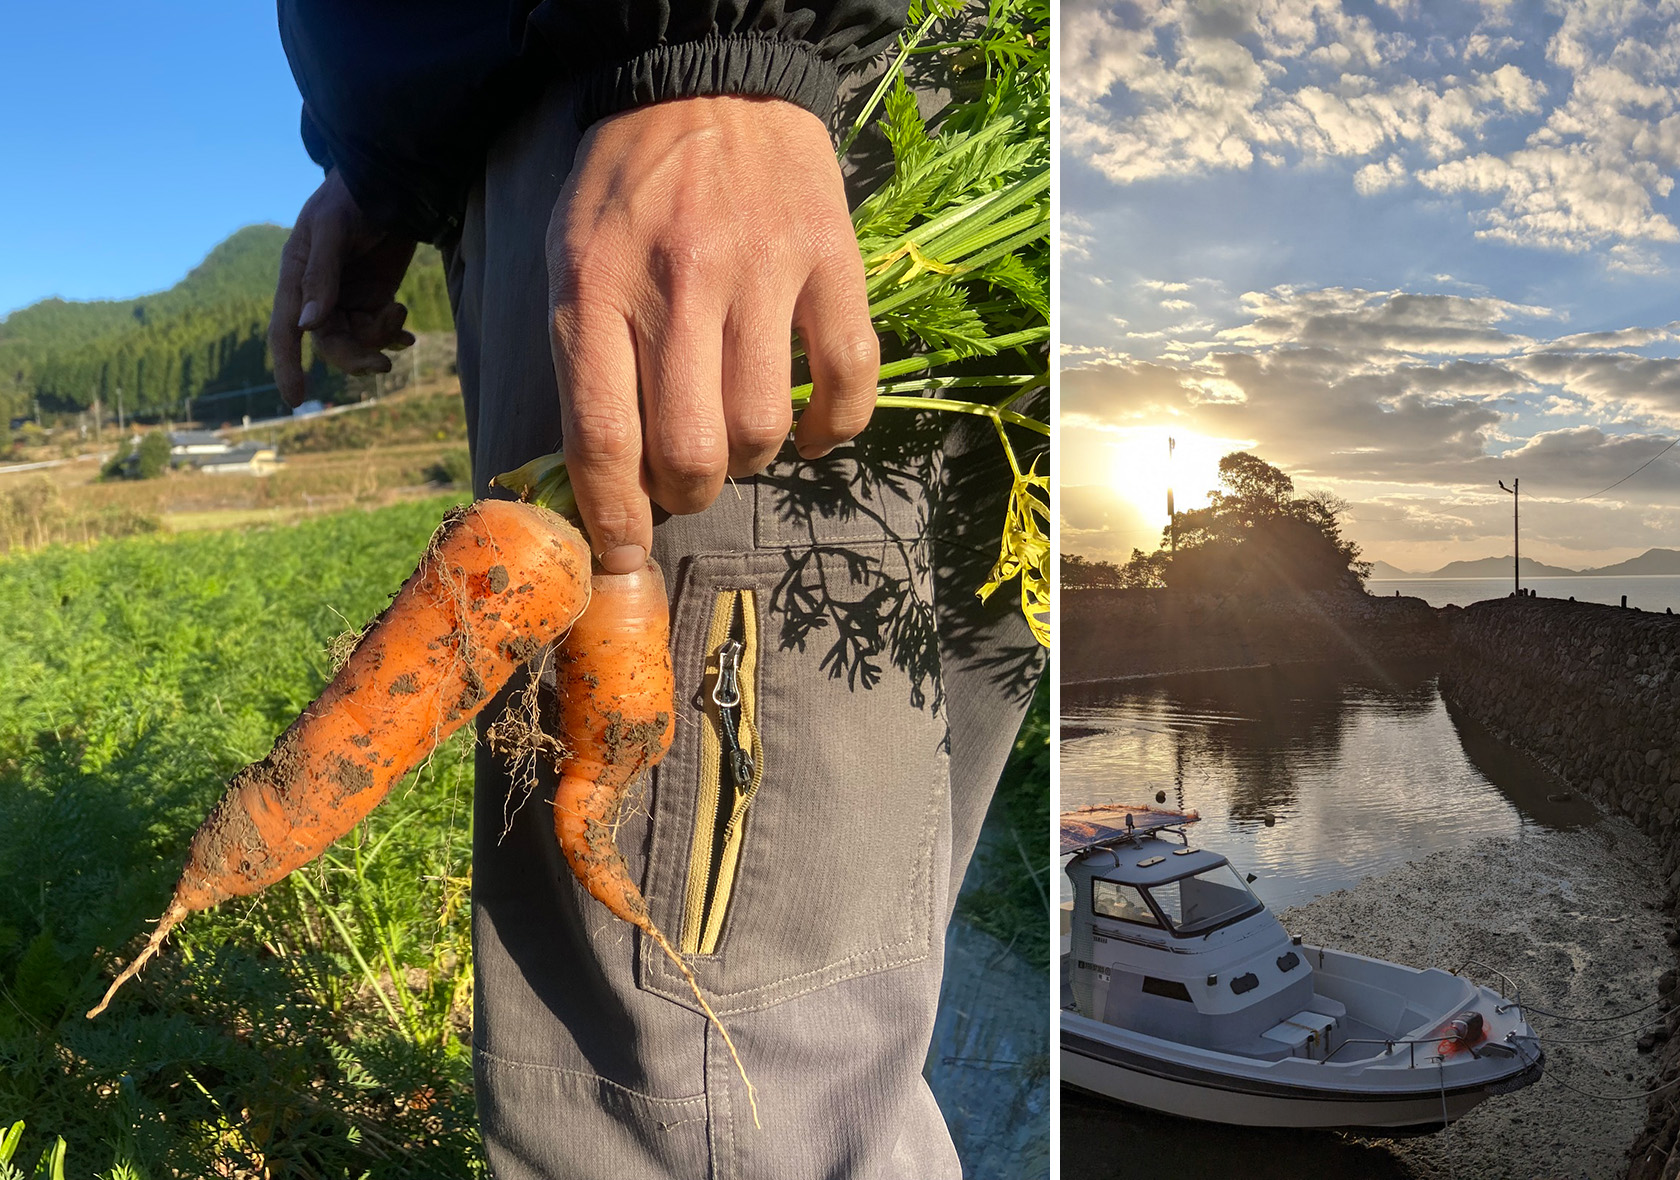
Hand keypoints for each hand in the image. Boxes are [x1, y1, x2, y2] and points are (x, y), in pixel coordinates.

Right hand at [270, 170, 417, 405]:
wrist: (392, 180)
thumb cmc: (352, 195)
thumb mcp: (333, 229)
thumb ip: (321, 275)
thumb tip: (308, 326)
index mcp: (296, 276)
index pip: (285, 329)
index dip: (287, 365)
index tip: (295, 399)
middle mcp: (319, 292)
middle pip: (330, 343)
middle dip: (355, 357)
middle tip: (382, 365)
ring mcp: (349, 296)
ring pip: (359, 339)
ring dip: (380, 338)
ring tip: (399, 313)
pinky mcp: (376, 295)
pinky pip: (380, 330)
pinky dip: (394, 336)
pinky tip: (409, 334)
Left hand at [547, 95, 878, 572]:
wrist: (709, 78)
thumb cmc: (628, 182)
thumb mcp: (569, 255)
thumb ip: (581, 358)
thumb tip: (604, 476)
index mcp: (596, 284)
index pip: (603, 437)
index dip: (614, 520)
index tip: (622, 555)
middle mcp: (679, 282)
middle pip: (691, 451)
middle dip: (686, 494)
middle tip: (684, 479)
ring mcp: (762, 270)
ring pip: (764, 429)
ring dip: (749, 460)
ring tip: (737, 436)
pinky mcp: (830, 260)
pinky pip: (847, 381)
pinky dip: (833, 431)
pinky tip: (811, 434)